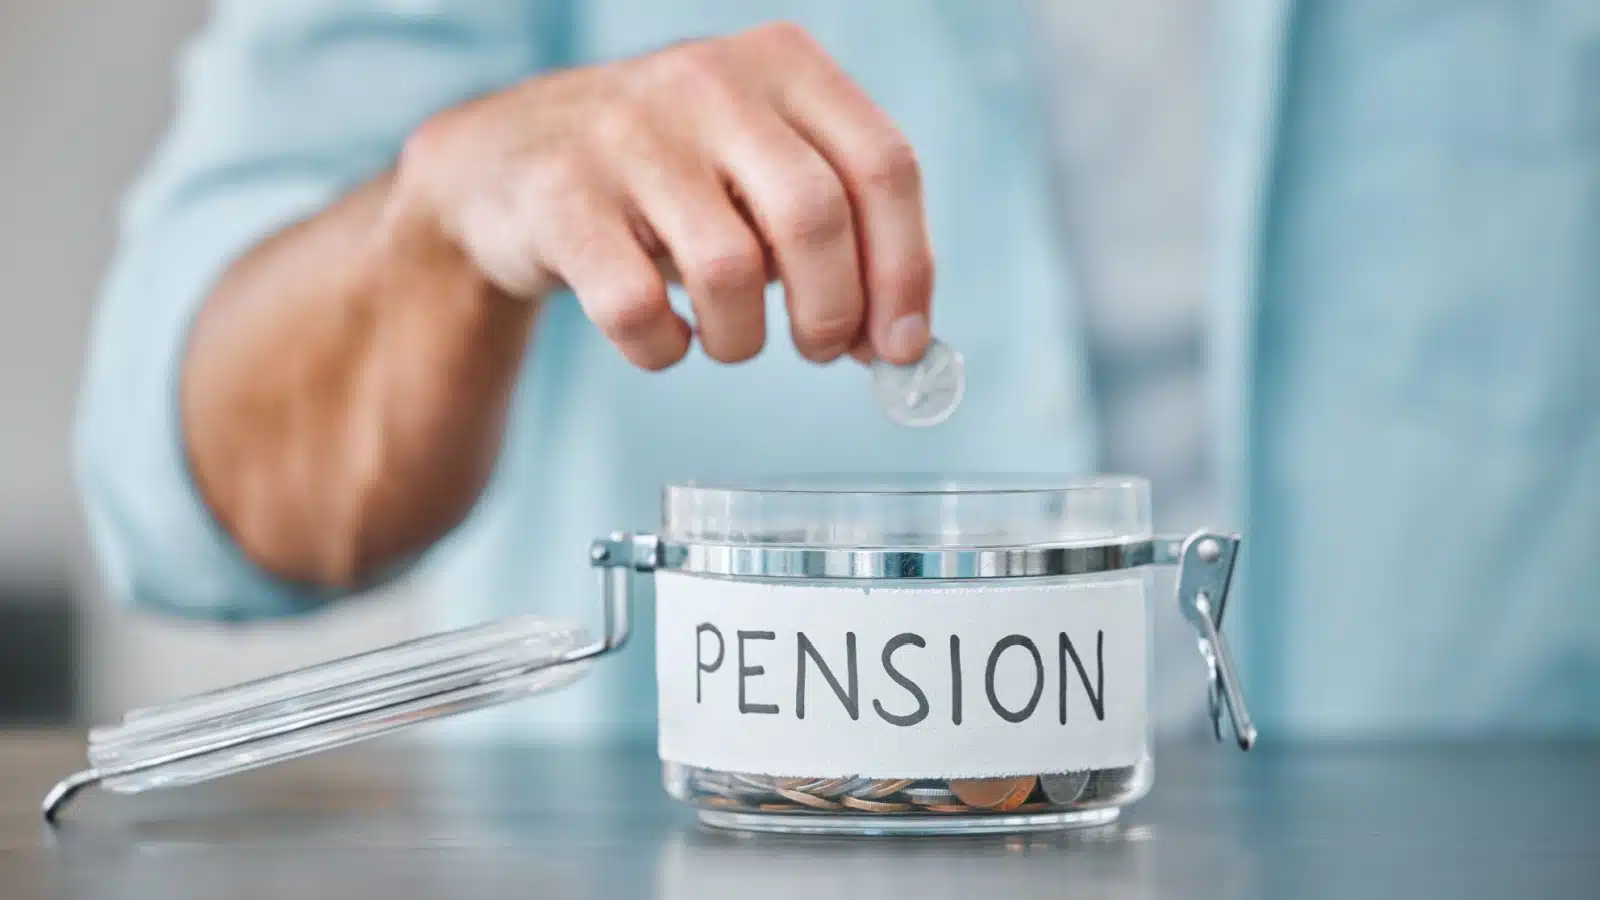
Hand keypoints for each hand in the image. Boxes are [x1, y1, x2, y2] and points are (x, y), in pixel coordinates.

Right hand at [394, 22, 933, 369]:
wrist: (508, 164)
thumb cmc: (669, 181)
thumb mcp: (761, 173)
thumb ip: (839, 236)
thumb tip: (900, 342)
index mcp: (783, 65)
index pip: (883, 167)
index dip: (905, 270)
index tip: (901, 343)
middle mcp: (709, 80)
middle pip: (815, 218)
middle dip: (832, 313)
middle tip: (819, 350)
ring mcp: (628, 133)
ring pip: (730, 271)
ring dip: (743, 338)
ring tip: (727, 337)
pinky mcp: (560, 196)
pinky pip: (637, 308)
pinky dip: (662, 349)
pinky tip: (663, 337)